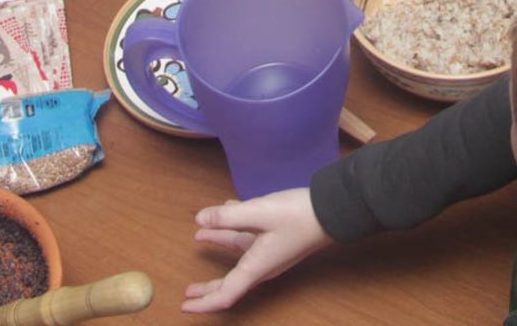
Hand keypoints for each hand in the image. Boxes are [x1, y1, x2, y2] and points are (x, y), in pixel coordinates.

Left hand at [182, 188, 330, 312]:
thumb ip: (227, 217)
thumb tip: (199, 219)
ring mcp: (270, 254)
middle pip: (230, 282)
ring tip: (199, 235)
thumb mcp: (259, 212)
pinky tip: (226, 210)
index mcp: (255, 267)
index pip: (225, 295)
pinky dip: (234, 229)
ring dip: (218, 244)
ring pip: (238, 255)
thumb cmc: (297, 216)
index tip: (184, 306)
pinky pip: (249, 239)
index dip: (203, 303)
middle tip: (188, 290)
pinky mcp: (277, 240)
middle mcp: (262, 266)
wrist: (332, 210)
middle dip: (207, 287)